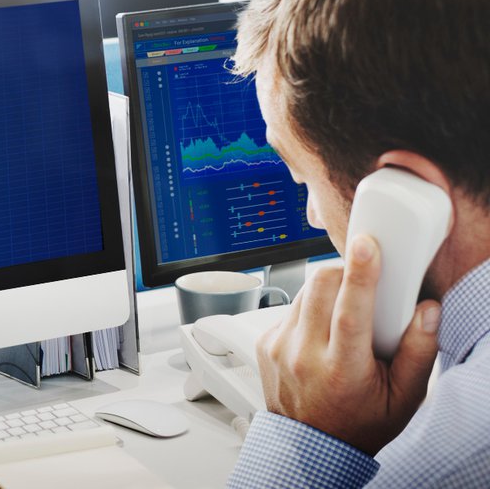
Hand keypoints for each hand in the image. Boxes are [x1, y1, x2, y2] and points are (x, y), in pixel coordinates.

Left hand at [257, 235, 440, 454]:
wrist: (310, 447)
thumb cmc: (358, 422)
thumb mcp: (402, 398)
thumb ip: (419, 352)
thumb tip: (427, 311)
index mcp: (342, 370)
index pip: (349, 311)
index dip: (360, 274)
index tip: (367, 246)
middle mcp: (304, 356)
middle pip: (319, 286)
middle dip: (344, 271)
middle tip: (361, 281)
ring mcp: (280, 348)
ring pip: (303, 292)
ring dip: (326, 291)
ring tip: (343, 315)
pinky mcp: (266, 342)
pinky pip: (290, 308)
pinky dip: (309, 309)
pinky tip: (321, 332)